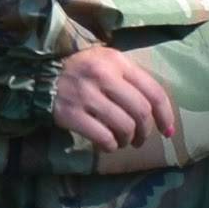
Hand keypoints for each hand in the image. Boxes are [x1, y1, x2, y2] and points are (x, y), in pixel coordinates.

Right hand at [53, 44, 181, 157]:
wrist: (41, 76)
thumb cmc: (84, 72)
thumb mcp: (108, 63)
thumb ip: (132, 81)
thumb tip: (161, 117)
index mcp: (117, 61)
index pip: (153, 91)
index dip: (165, 115)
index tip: (167, 131)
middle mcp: (102, 75)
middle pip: (140, 112)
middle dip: (145, 131)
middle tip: (140, 139)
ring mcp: (85, 95)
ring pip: (123, 126)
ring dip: (127, 140)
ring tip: (123, 141)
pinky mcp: (70, 113)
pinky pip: (102, 137)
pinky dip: (110, 145)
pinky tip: (107, 145)